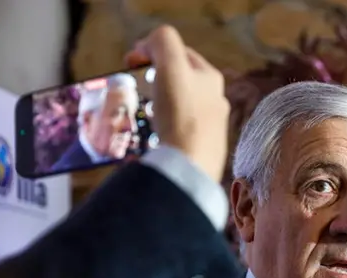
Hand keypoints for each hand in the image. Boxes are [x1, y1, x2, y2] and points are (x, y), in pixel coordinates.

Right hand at [125, 25, 229, 182]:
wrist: (190, 165)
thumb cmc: (181, 114)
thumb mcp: (171, 65)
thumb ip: (163, 42)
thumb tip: (151, 45)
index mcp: (211, 77)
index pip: (179, 52)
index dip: (152, 50)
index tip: (130, 62)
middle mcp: (216, 100)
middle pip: (181, 79)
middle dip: (156, 77)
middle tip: (137, 85)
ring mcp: (211, 126)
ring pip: (181, 105)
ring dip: (160, 102)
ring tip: (146, 110)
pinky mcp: (203, 148)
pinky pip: (180, 129)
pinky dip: (166, 126)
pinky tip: (157, 133)